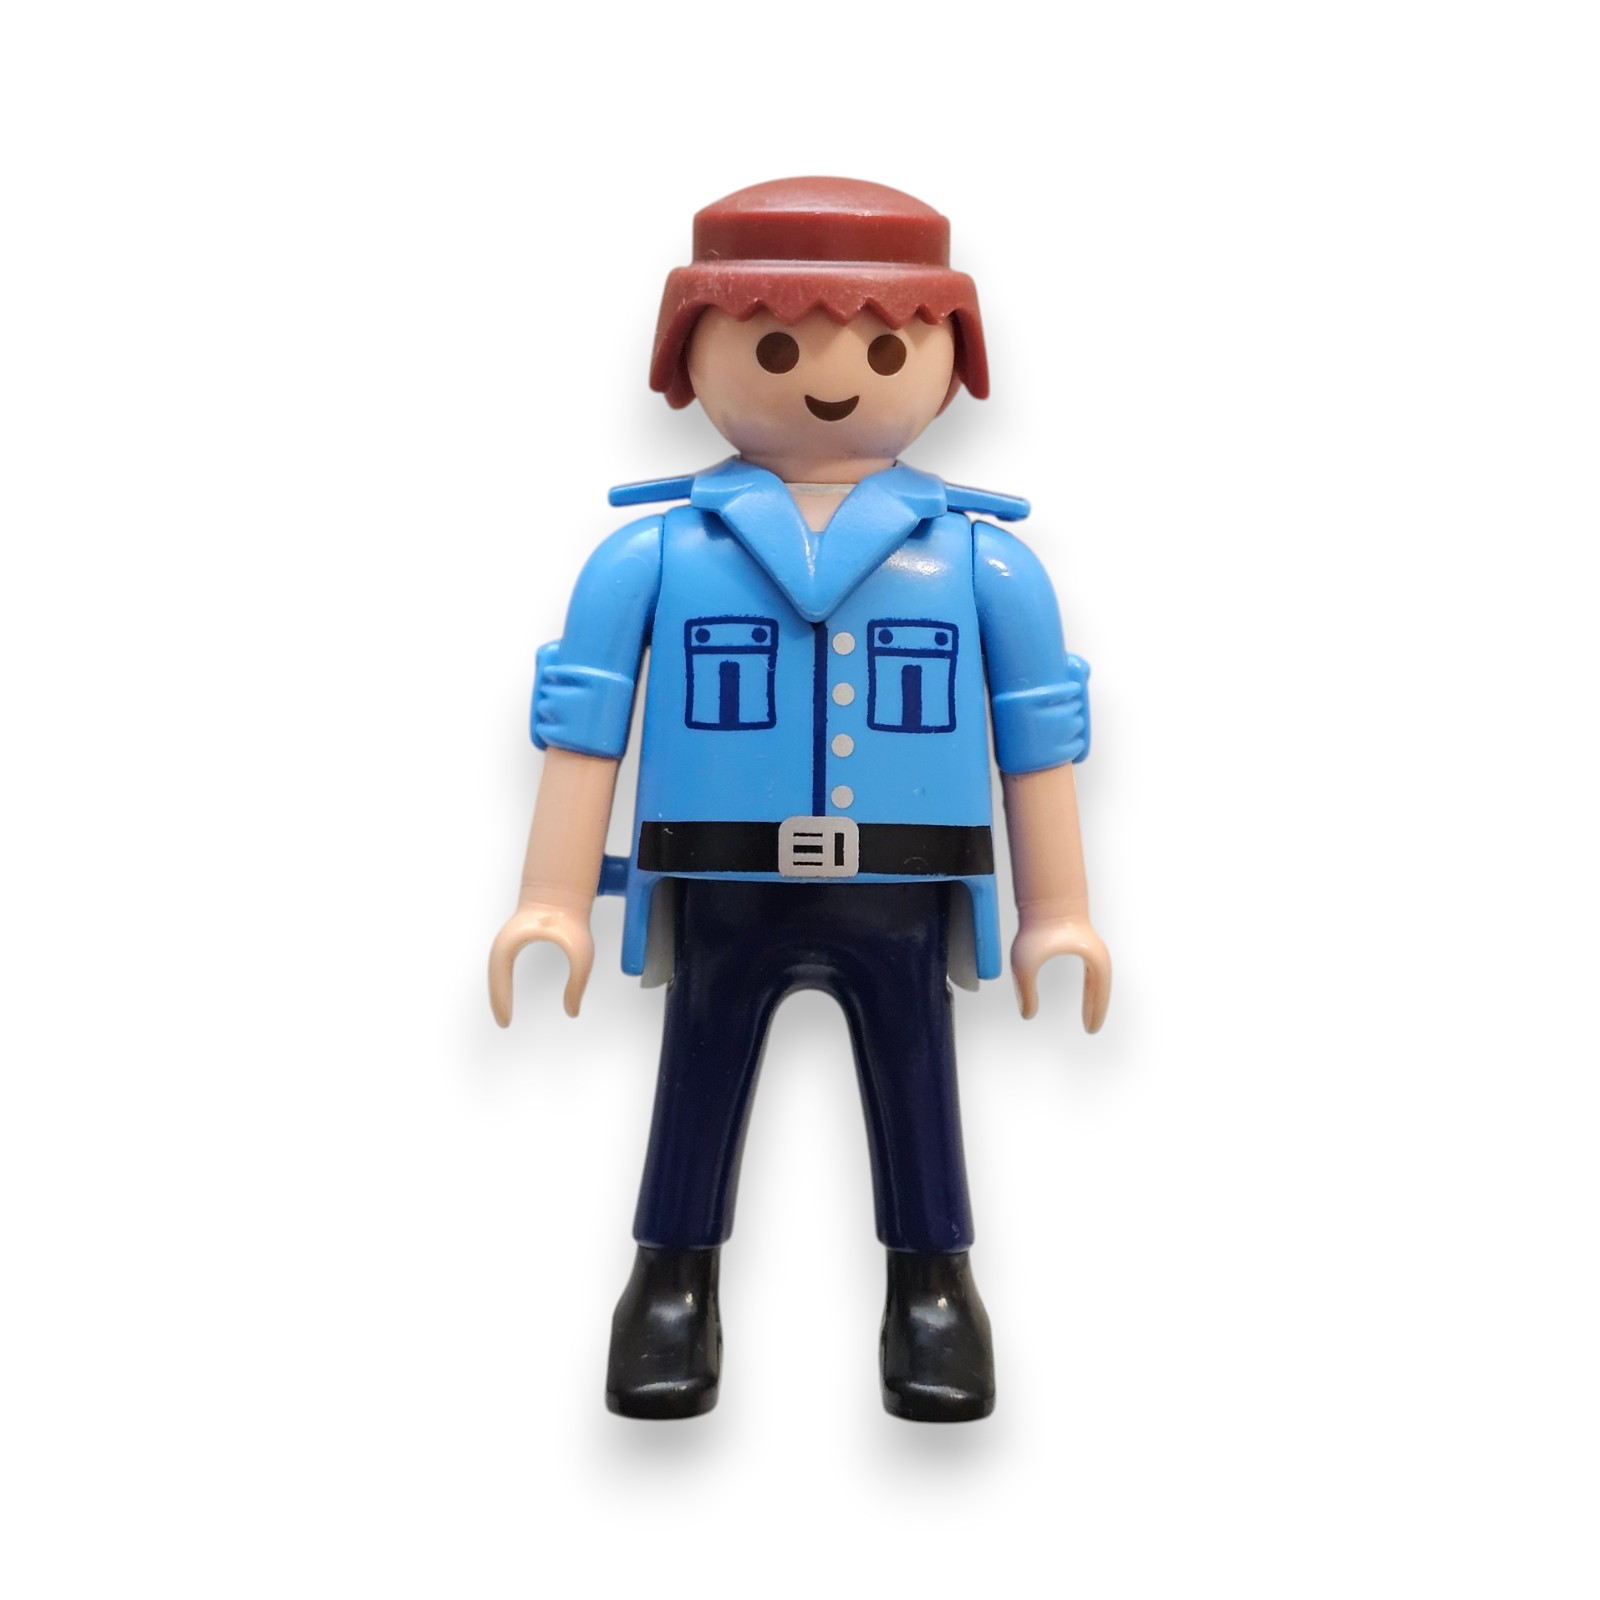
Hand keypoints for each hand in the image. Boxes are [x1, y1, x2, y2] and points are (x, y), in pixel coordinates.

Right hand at [488, 899, 594, 1025]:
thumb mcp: (581, 953)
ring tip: (504, 1014)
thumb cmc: (571, 917)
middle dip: (497, 1000)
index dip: (501, 1001)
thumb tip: (572, 1012)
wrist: (562, 889)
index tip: (506, 1022)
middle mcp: (506, 941)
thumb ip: (578, 983)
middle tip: (504, 1023)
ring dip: (498, 992)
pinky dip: (503, 983)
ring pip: (496, 971)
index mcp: (515, 941)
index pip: (500, 976)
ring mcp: (508, 940)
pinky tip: (508, 996)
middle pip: (494, 975)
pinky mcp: (513, 940)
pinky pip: (502, 967)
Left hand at [1010, 913, 1111, 1033]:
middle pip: (1102, 988)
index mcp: (1092, 959)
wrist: (1044, 897)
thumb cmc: (1037, 926)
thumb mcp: (1025, 963)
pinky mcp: (1084, 943)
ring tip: (1090, 1015)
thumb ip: (1025, 990)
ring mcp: (1092, 948)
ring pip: (1099, 980)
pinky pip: (1093, 972)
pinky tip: (1087, 995)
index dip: (1095, 1011)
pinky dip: (1092, 987)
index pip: (1099, 992)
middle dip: (1097, 1008)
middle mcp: (1096, 954)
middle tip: (1091, 1028)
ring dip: (1095, 997)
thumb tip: (1027, 1015)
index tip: (1090, 1030)